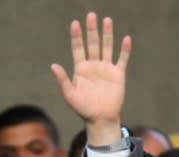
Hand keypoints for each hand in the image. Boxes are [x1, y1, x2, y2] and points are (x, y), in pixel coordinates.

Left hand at [51, 13, 131, 145]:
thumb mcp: (70, 95)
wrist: (100, 119)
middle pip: (93, 44)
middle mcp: (93, 65)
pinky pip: (122, 59)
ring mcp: (106, 68)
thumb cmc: (83, 108)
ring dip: (107, 34)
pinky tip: (126, 38)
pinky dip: (124, 50)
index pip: (78, 48)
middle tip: (91, 15)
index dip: (76, 36)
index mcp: (80, 69)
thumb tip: (53, 65)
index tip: (75, 24)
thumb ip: (63, 80)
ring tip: (107, 20)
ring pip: (107, 47)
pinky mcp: (118, 74)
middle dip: (92, 30)